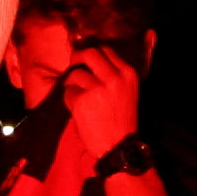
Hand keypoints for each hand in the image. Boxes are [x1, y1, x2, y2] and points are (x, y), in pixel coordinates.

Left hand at [52, 44, 146, 165]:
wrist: (118, 146)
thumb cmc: (122, 120)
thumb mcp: (128, 91)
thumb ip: (115, 74)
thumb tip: (91, 56)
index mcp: (128, 74)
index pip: (106, 50)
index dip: (93, 52)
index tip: (86, 58)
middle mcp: (114, 78)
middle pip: (89, 53)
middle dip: (77, 57)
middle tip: (73, 63)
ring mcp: (97, 88)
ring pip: (75, 74)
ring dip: (72, 84)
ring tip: (79, 96)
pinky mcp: (82, 100)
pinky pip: (68, 92)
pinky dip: (69, 100)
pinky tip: (78, 110)